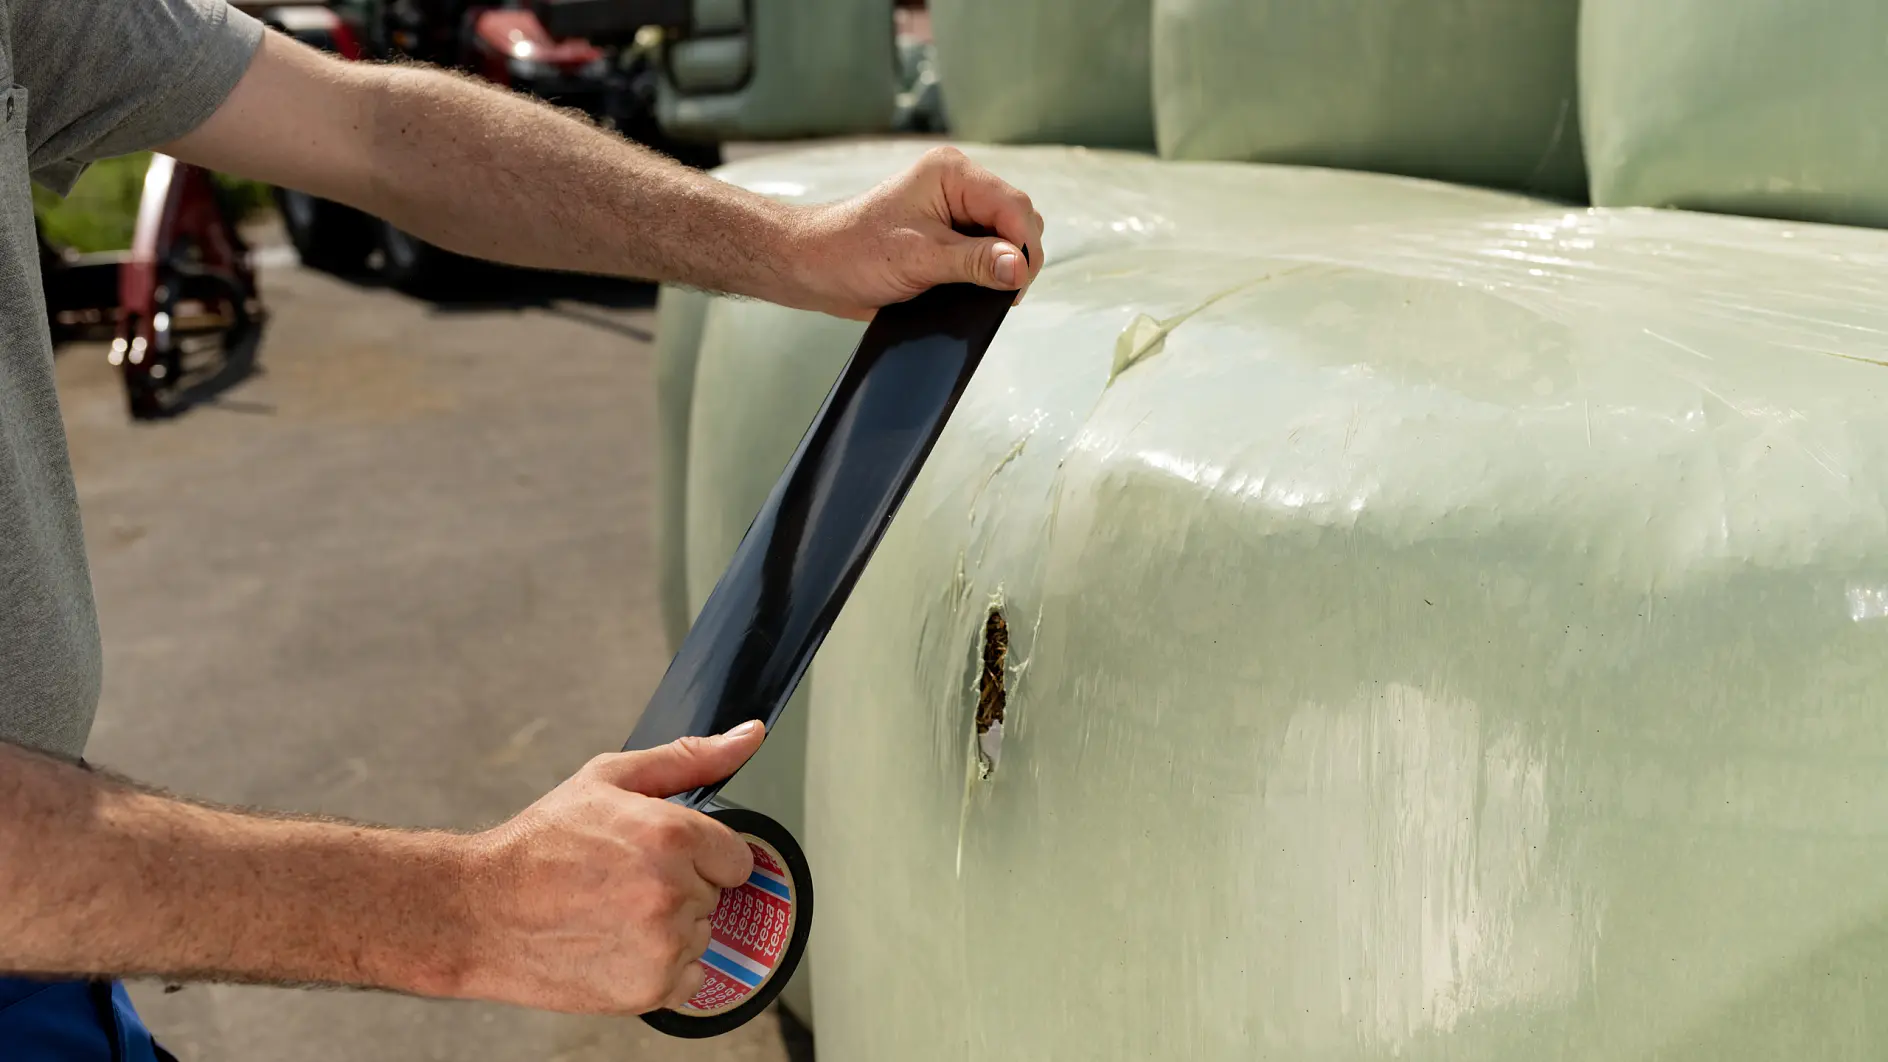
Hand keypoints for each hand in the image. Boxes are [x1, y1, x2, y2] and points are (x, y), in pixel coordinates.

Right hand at [450, 721, 765, 1013]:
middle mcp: (674, 890)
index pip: (735, 857)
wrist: (479, 910)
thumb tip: (749, 736)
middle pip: (713, 896)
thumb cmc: (540, 843)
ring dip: (669, 931)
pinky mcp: (649, 989)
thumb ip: (690, 759)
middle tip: (621, 884)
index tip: (659, 858)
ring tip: (611, 916)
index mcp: (672, 835)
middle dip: (679, 889)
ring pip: (700, 937)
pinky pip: (688, 981)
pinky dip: (660, 972)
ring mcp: (663, 944)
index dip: (699, 856)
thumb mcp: (611, 779)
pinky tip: (616, 949)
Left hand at [784, 146, 1046, 319]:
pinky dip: (987, 273)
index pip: (1014, 206)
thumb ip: (975, 262)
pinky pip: (986, 252)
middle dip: (1016, 257)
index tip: (1017, 285)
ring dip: (1001, 267)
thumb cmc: (855, 251)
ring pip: (1005, 238)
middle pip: (1016, 221)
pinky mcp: (949, 235)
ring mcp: (955, 210)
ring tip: (982, 293)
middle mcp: (959, 185)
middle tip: (1000, 294)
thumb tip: (1020, 268)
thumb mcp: (920, 258)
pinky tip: (972, 289)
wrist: (816, 265)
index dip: (1024, 247)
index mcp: (953, 174)